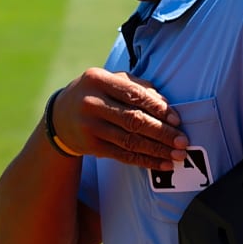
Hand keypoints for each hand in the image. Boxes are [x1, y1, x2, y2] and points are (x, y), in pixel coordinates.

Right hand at [52, 67, 189, 169]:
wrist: (60, 115)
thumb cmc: (96, 93)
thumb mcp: (111, 80)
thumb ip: (139, 86)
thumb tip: (166, 104)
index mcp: (98, 79)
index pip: (134, 94)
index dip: (158, 108)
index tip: (177, 120)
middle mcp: (91, 103)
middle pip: (133, 120)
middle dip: (162, 133)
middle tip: (183, 141)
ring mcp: (89, 126)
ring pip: (130, 141)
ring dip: (157, 150)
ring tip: (177, 156)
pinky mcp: (90, 146)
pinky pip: (122, 155)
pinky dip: (145, 161)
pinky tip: (161, 164)